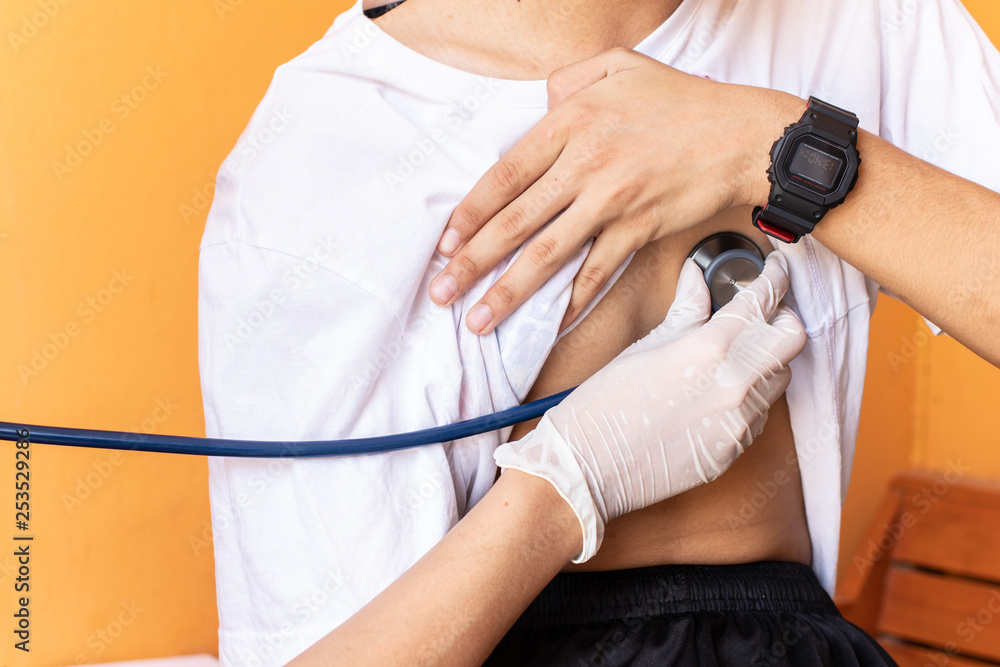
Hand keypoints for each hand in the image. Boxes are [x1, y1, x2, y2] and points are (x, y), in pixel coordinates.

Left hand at [428, 47, 804, 334]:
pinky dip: (571, 301)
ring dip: (509, 292)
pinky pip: (596, 272)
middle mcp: (585, 165)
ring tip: (478, 320)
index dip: (470, 214)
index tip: (446, 244)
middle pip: (516, 222)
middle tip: (442, 292)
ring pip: (548, 254)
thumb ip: (568, 80)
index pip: (505, 175)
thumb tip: (537, 107)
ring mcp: (612, 202)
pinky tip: (548, 323)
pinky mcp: (638, 230)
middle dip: (472, 263)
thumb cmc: (682, 101)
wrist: (743, 136)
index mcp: (571, 122)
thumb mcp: (620, 64)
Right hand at [493, 251, 805, 562]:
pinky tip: (713, 397)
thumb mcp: (646, 346)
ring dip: (764, 362)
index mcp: (711, 348)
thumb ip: (685, 310)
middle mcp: (737, 384)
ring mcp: (740, 422)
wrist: (588, 467)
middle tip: (762, 315)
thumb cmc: (605, 404)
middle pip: (793, 339)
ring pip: (778, 379)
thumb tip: (696, 278)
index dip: (775, 278)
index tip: (775, 270)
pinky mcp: (734, 451)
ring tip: (732, 358)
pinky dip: (746, 399)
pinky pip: (758, 415)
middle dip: (782, 320)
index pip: (765, 301)